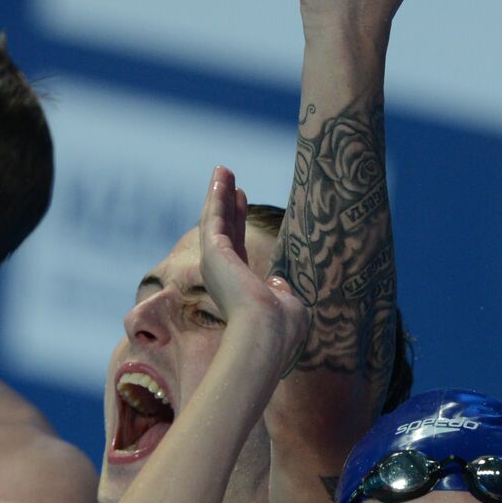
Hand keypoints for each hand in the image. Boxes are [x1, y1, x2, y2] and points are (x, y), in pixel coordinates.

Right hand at [198, 167, 307, 376]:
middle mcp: (223, 275)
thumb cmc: (282, 328)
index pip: (237, 248)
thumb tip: (279, 281)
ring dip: (218, 195)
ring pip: (215, 222)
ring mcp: (215, 264)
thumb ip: (281, 291)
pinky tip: (220, 177)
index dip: (238, 222)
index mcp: (240, 287)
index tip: (242, 200)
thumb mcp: (287, 306)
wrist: (267, 332)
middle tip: (228, 181)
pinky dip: (215, 197)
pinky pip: (213, 219)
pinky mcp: (213, 253)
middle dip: (226, 205)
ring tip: (222, 170)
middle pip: (223, 231)